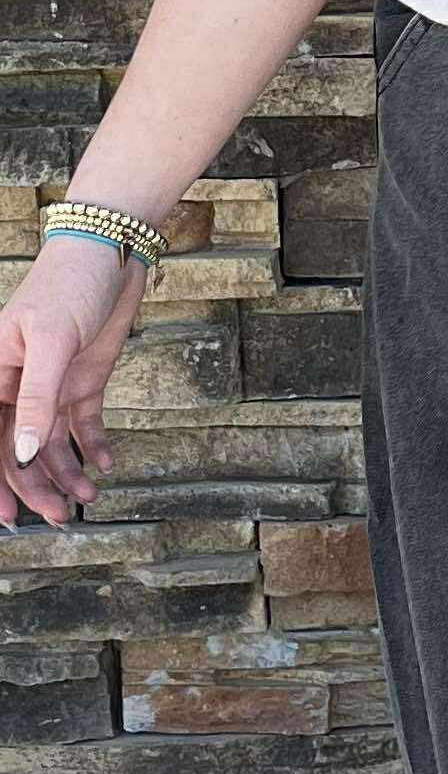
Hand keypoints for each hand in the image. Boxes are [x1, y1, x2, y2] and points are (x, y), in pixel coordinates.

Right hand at [0, 236, 147, 528]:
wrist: (110, 256)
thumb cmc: (71, 287)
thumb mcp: (52, 344)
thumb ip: (37, 400)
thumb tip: (25, 454)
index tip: (7, 517)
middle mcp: (17, 384)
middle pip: (19, 448)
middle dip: (37, 486)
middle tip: (60, 517)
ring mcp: (50, 385)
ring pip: (51, 444)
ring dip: (68, 473)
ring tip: (91, 496)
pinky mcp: (81, 383)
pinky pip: (82, 426)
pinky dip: (94, 448)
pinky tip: (105, 465)